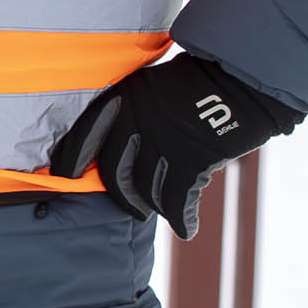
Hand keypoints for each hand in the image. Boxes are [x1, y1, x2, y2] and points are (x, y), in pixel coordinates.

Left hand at [45, 53, 302, 237]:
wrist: (243, 77)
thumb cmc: (199, 82)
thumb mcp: (154, 84)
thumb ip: (133, 110)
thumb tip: (119, 144)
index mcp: (124, 96)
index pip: (84, 132)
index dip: (71, 158)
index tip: (63, 176)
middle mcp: (137, 119)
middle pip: (114, 170)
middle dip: (120, 195)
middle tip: (130, 206)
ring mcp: (164, 140)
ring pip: (145, 188)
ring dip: (149, 206)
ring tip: (155, 211)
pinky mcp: (192, 159)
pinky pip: (177, 199)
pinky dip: (182, 219)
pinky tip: (186, 230)